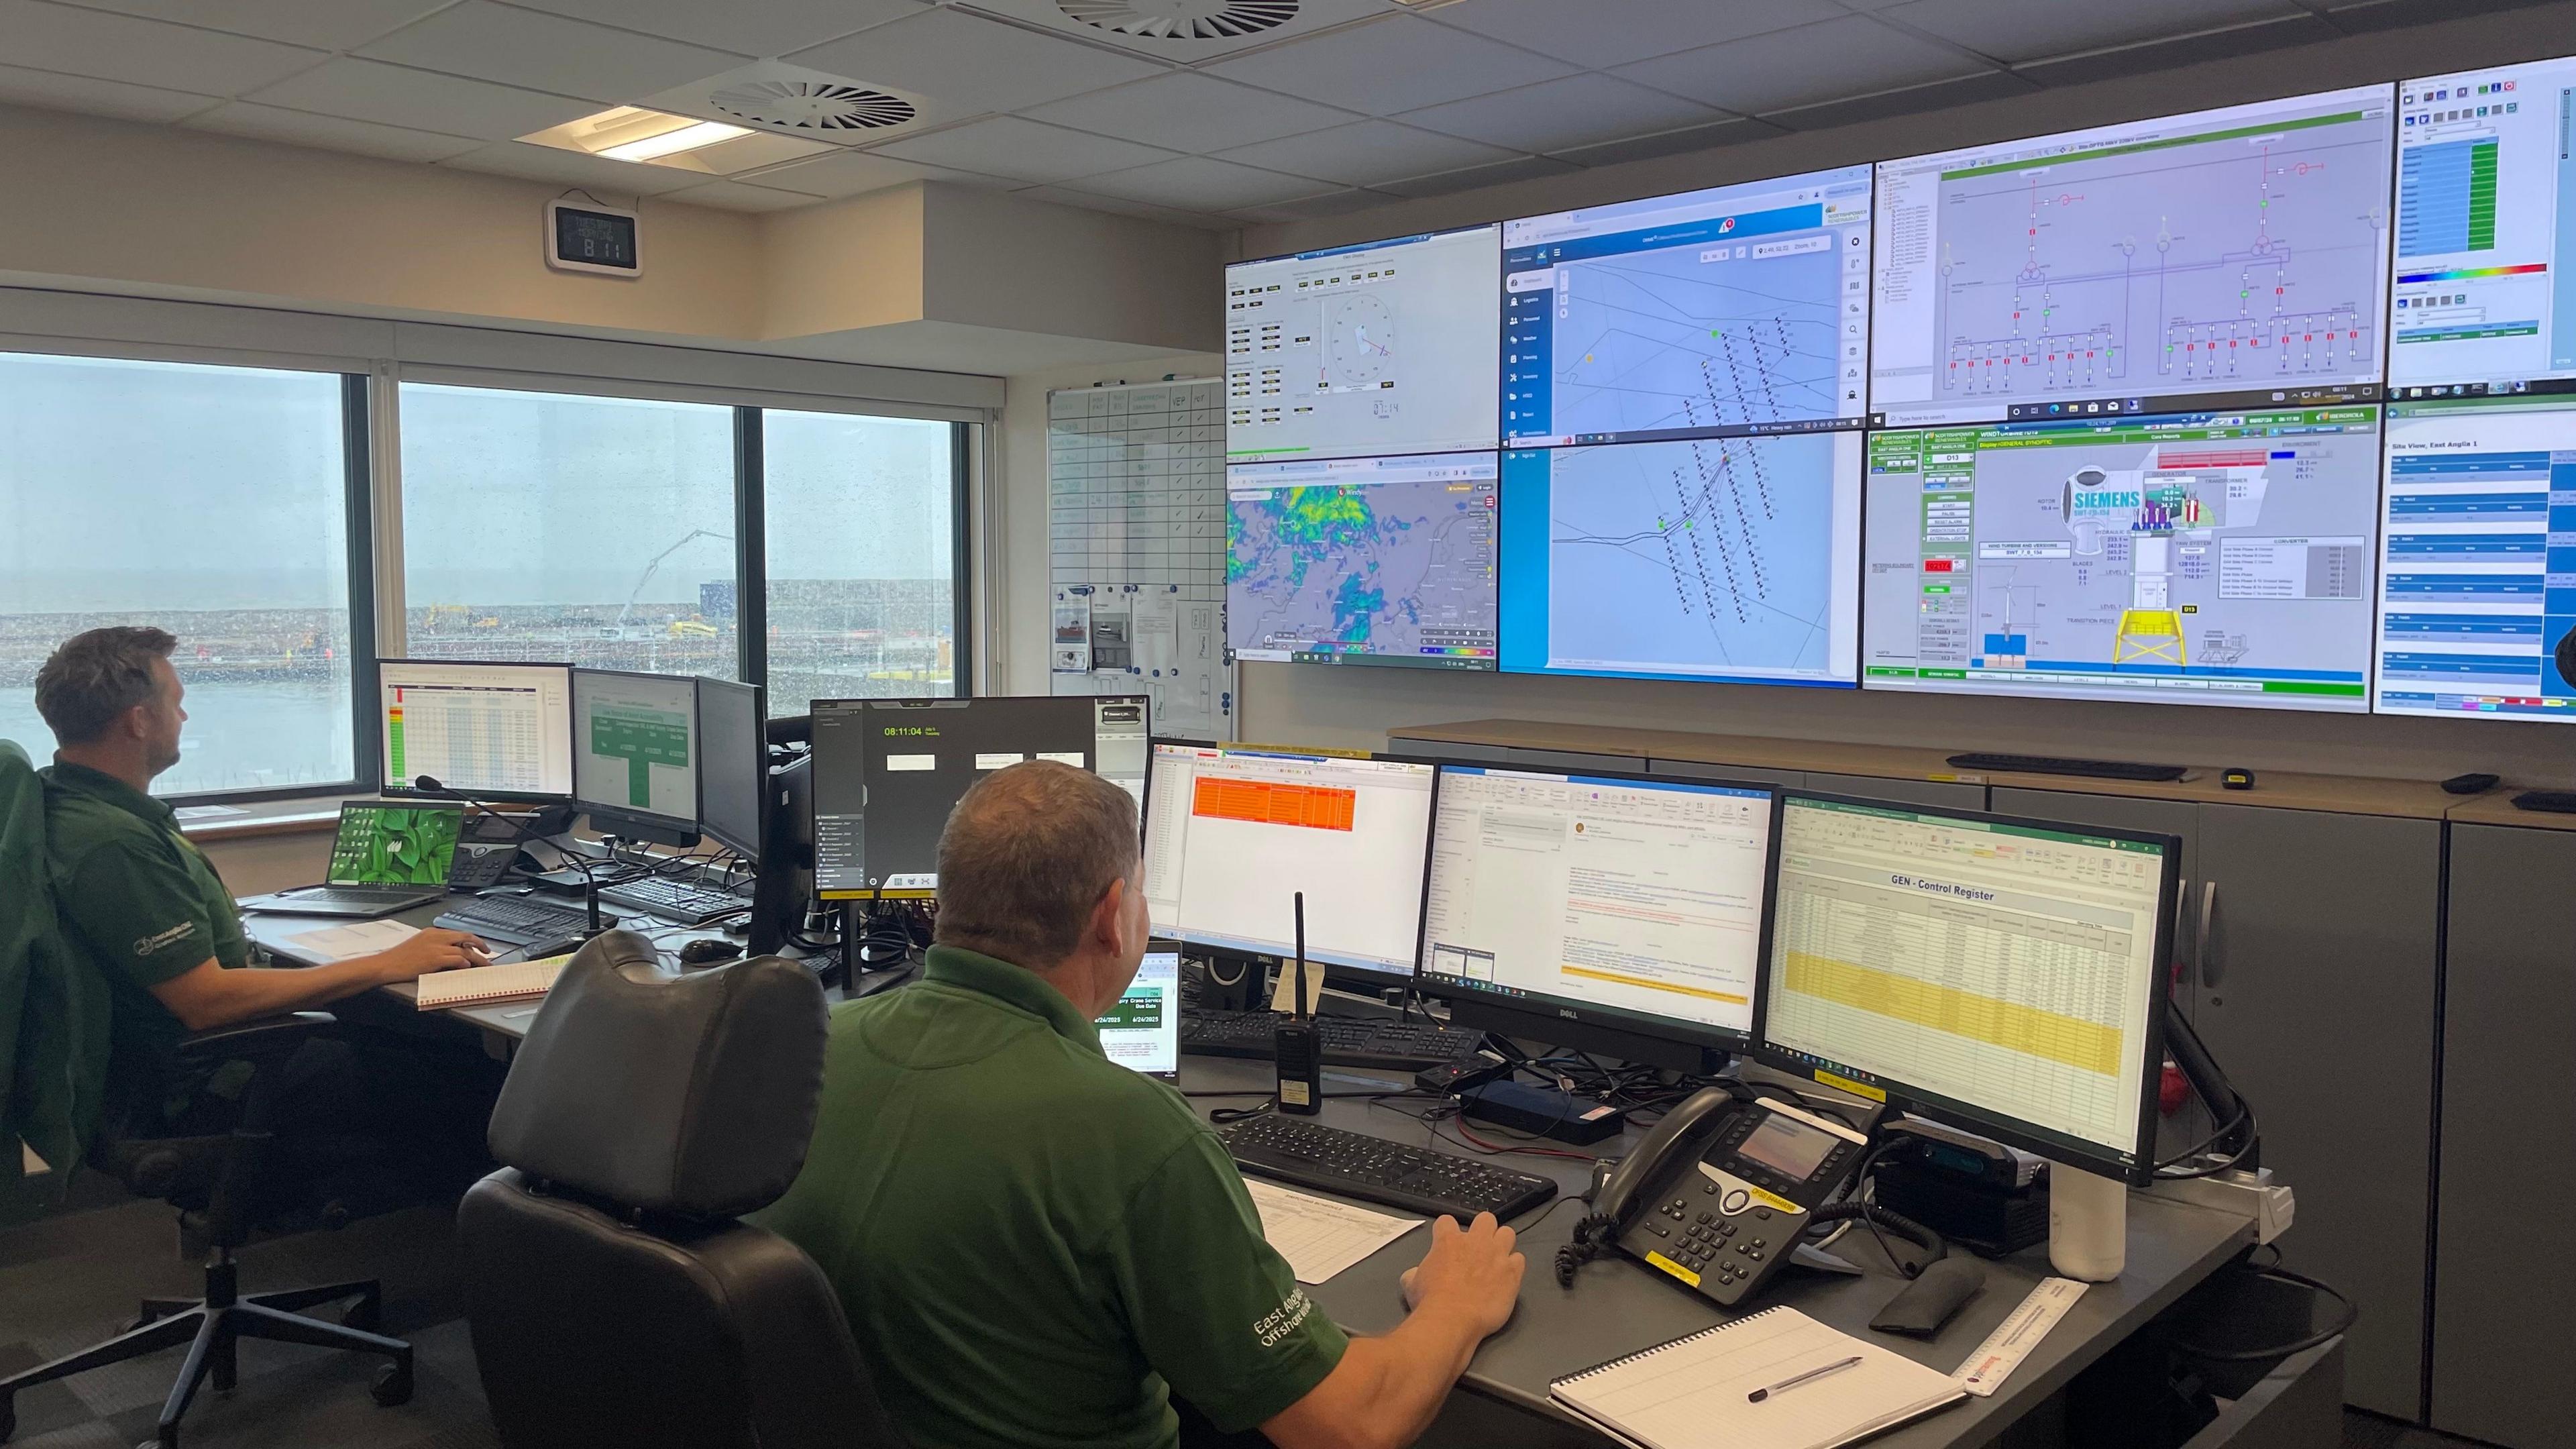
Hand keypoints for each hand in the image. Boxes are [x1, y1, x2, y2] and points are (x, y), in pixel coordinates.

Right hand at [372, 928, 490, 980]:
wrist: (386, 964)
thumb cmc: (400, 958)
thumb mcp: (420, 946)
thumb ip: (436, 946)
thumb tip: (453, 954)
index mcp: (433, 932)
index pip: (458, 934)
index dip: (471, 940)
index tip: (479, 946)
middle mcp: (436, 937)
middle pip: (466, 938)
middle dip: (480, 945)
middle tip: (488, 953)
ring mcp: (436, 947)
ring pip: (465, 951)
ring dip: (477, 959)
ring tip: (485, 965)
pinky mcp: (434, 958)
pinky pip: (456, 959)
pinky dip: (464, 963)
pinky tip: (468, 967)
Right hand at [1397, 1212, 1523, 1339]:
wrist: (1451, 1320)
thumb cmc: (1430, 1302)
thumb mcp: (1410, 1284)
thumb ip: (1416, 1271)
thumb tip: (1414, 1275)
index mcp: (1448, 1240)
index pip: (1446, 1221)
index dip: (1445, 1231)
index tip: (1446, 1242)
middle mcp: (1475, 1242)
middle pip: (1486, 1219)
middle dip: (1483, 1229)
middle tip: (1478, 1246)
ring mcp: (1497, 1255)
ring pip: (1508, 1233)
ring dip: (1502, 1243)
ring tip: (1497, 1258)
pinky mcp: (1512, 1273)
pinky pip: (1520, 1259)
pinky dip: (1514, 1266)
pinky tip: (1507, 1277)